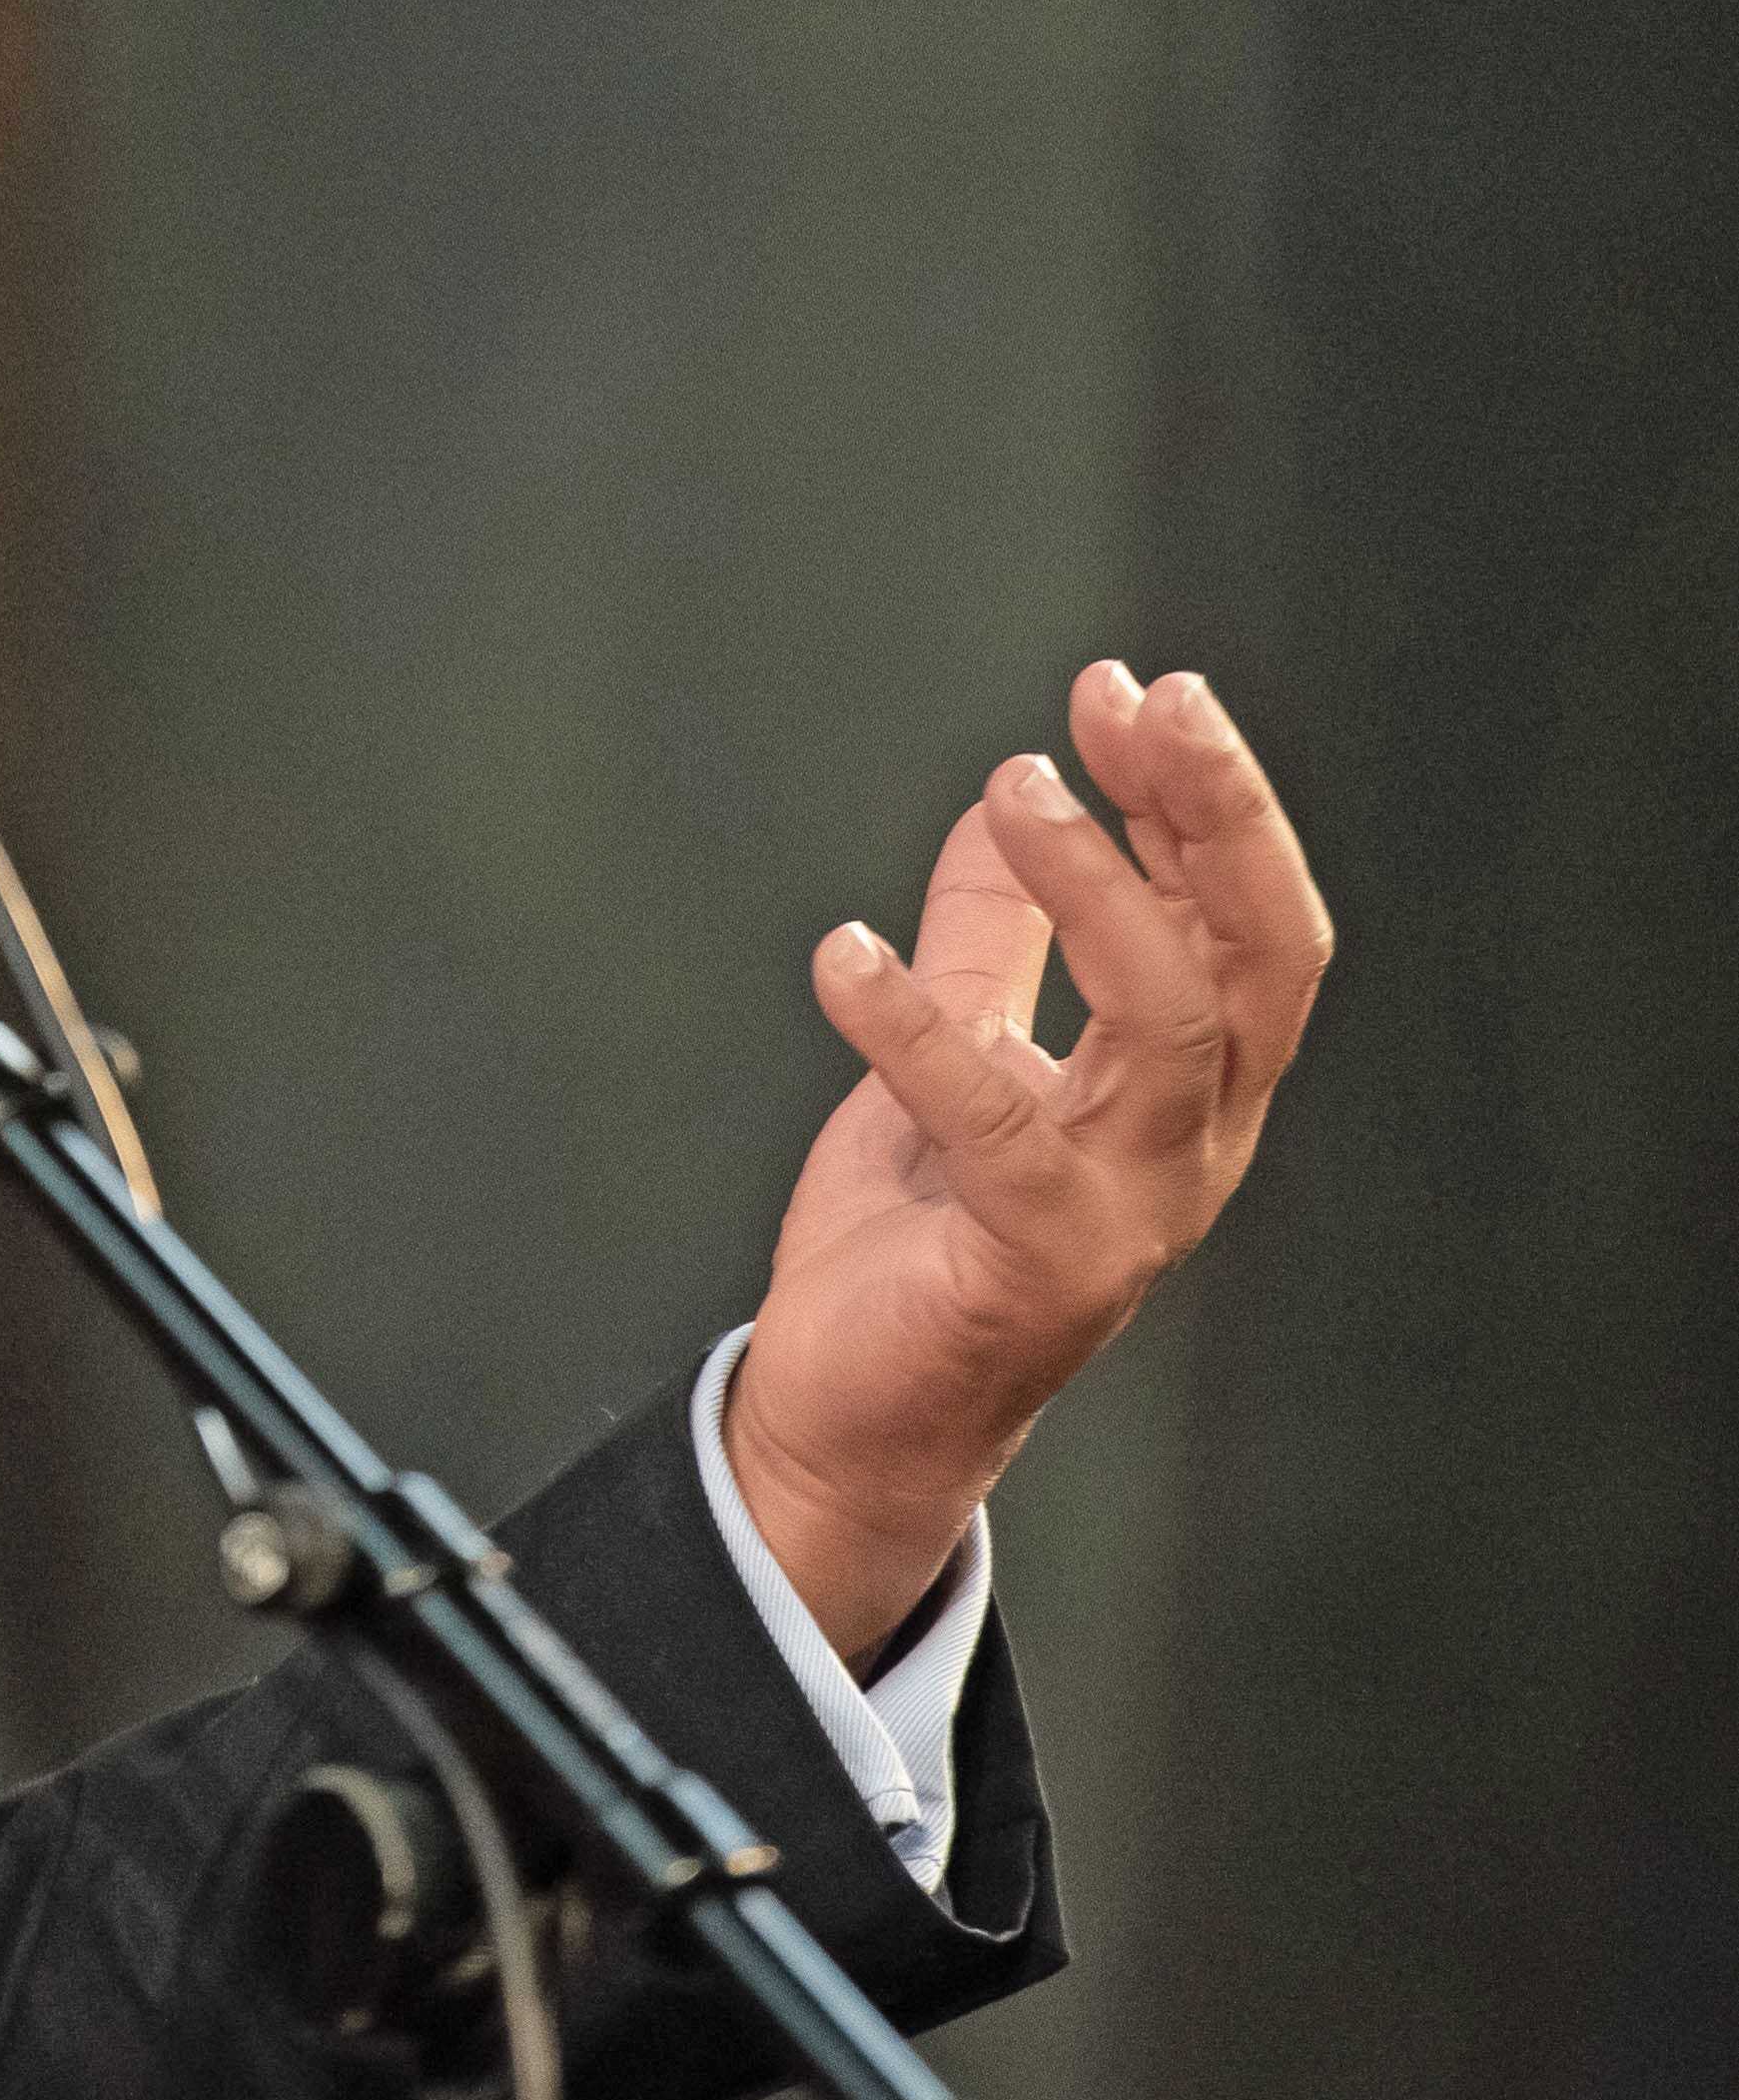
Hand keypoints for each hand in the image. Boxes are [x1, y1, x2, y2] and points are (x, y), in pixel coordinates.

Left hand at [726, 662, 1329, 1662]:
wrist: (857, 1410)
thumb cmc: (920, 1241)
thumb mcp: (958, 1055)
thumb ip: (991, 941)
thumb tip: (1002, 806)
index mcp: (1184, 1088)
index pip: (1243, 921)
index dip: (1201, 801)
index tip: (1132, 690)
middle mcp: (1187, 1141)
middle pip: (1255, 956)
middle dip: (1212, 814)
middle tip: (1142, 702)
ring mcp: (1130, 1206)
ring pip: (1166, 1019)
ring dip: (1094, 887)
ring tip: (1015, 786)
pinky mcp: (1040, 1260)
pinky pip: (998, 1121)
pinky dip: (918, 1026)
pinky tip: (843, 954)